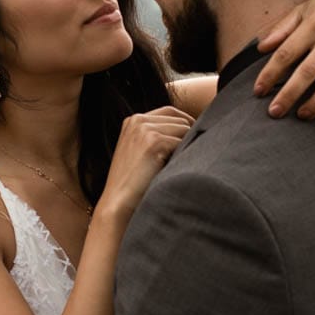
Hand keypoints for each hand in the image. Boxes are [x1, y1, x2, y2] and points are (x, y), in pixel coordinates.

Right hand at [97, 106, 193, 220]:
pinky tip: (177, 168)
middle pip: (179, 119)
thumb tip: (191, 129)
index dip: (186, 122)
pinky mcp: (153, 141)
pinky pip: (182, 142)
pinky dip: (184, 154)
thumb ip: (155, 136)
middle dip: (189, 135)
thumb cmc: (133, 183)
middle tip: (193, 153)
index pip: (169, 112)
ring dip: (187, 146)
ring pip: (184, 129)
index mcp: (133, 120)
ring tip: (183, 163)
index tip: (195, 137)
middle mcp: (137, 120)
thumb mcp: (139, 151)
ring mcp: (144, 129)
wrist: (119, 202)